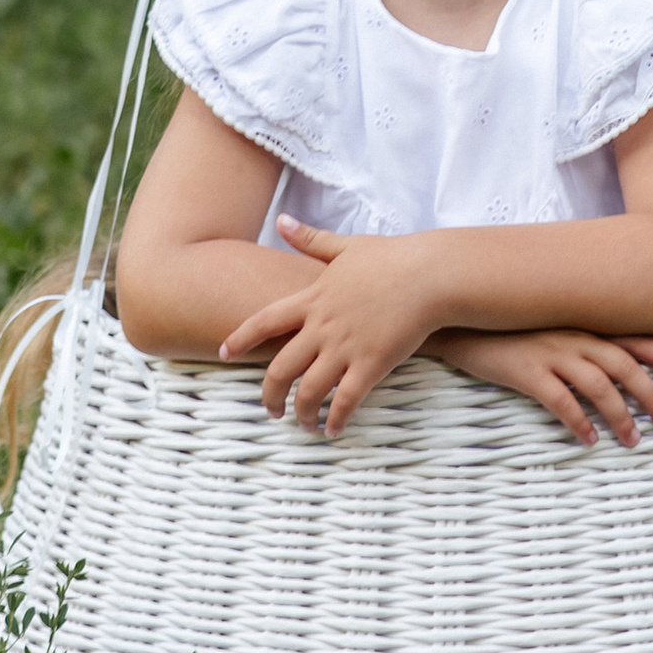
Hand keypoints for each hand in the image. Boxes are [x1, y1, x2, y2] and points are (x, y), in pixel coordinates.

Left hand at [217, 216, 444, 435]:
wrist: (429, 275)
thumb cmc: (391, 258)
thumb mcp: (345, 246)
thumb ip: (311, 240)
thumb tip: (281, 221)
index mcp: (313, 299)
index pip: (263, 321)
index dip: (240, 339)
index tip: (223, 353)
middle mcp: (322, 327)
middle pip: (280, 368)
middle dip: (269, 395)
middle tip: (270, 411)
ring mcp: (345, 347)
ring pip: (309, 391)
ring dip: (301, 414)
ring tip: (303, 426)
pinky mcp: (371, 364)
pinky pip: (345, 401)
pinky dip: (335, 420)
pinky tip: (333, 431)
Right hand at [428, 326, 652, 449]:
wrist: (458, 317)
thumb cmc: (504, 323)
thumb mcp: (544, 321)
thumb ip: (572, 333)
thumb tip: (600, 356)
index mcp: (579, 322)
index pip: (631, 336)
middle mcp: (572, 334)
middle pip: (624, 365)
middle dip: (651, 394)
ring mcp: (550, 352)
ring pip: (599, 386)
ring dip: (620, 416)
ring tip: (632, 440)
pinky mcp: (526, 371)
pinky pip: (560, 401)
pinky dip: (578, 422)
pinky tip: (587, 440)